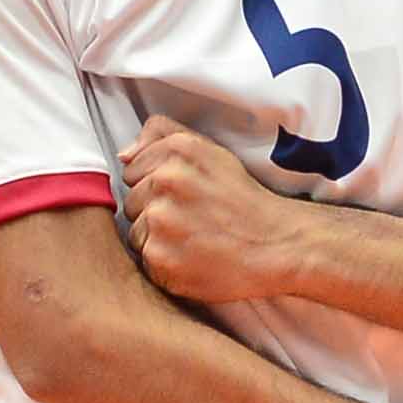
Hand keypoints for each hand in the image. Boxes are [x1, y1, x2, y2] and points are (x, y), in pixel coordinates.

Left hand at [122, 117, 313, 306]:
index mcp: (177, 151)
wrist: (278, 245)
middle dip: (155, 212)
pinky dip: (164, 265)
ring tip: (193, 241)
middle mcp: (166, 181)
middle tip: (193, 221)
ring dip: (157, 240)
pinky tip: (192, 260)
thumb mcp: (211, 152)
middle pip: (131, 202)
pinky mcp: (160, 258)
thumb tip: (124, 154)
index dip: (156, 186)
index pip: (132, 170)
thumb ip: (163, 136)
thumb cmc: (243, 201)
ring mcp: (161, 221)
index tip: (185, 197)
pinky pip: (144, 261)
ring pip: (135, 233)